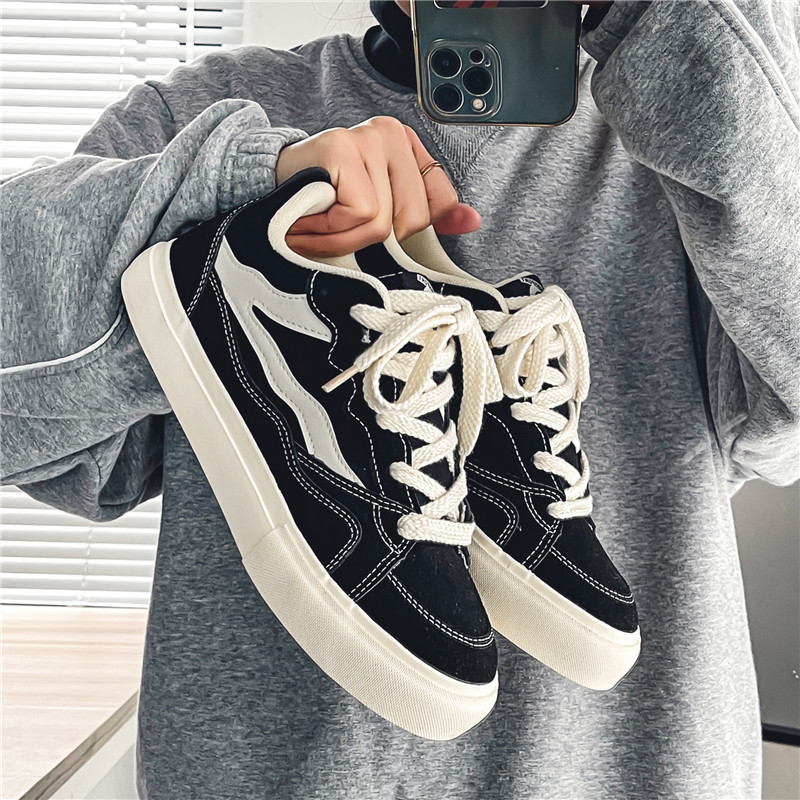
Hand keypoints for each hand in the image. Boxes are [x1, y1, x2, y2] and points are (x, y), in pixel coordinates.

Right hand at [274, 116, 480, 258]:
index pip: (438, 201)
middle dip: (369, 240)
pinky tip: (313, 214)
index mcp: (406, 147)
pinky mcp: (342, 148)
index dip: (411, 230)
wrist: (267, 186)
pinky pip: (359, 213)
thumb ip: (427, 214)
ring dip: (344, 237)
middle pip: (409, 220)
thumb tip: (472, 221)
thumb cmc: (322, 203)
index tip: (374, 229)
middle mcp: (391, 135)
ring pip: (382, 221)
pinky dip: (331, 229)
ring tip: (321, 223)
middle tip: (338, 229)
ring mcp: (367, 138)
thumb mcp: (379, 209)